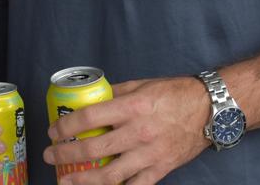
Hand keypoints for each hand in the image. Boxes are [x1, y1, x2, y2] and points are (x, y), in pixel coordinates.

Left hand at [44, 76, 208, 183]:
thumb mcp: (141, 85)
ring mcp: (149, 154)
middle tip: (51, 156)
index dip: (66, 127)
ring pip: (110, 175)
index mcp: (132, 107)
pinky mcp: (160, 169)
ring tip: (65, 180)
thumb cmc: (175, 93)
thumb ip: (115, 93)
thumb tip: (91, 100)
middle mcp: (139, 132)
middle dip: (66, 155)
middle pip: (93, 149)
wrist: (209, 110)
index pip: (89, 118)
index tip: (54, 131)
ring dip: (83, 180)